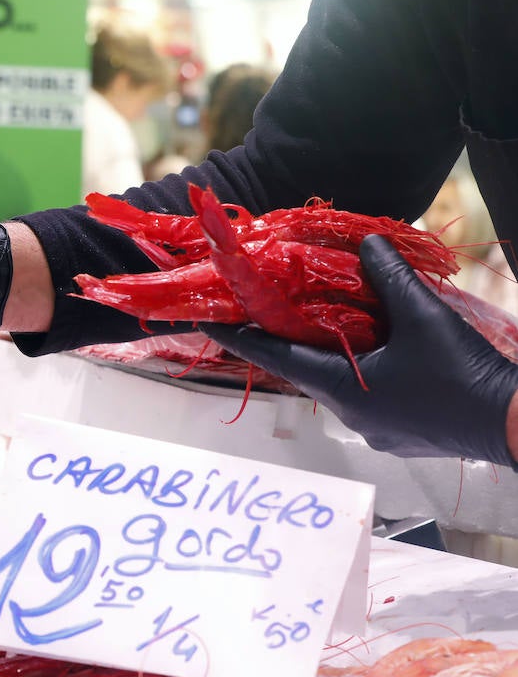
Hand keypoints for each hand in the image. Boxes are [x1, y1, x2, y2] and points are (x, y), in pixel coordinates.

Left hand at [202, 234, 517, 464]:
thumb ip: (389, 278)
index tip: (210, 322)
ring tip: (325, 320)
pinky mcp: (401, 431)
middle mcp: (352, 414)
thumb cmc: (465, 374)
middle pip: (307, 368)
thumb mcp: (424, 317)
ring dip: (332, 352)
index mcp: (344, 389)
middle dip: (289, 338)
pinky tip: (376, 347)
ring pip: (340, 380)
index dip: (242, 337)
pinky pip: (369, 393)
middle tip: (268, 309)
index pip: (277, 357)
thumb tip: (365, 245)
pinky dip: (362, 367)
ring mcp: (378, 428)